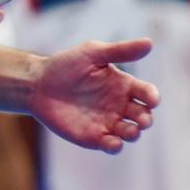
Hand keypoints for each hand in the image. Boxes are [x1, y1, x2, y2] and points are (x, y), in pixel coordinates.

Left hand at [29, 39, 157, 153]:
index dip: (153, 97)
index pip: (146, 93)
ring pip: (131, 133)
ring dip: (134, 133)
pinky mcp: (94, 136)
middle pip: (143, 116)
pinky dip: (115, 146)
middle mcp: (120, 105)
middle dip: (145, 119)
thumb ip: (120, 51)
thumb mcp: (92, 53)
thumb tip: (149, 43)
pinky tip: (112, 142)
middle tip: (142, 119)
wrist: (37, 84)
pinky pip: (112, 145)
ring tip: (130, 130)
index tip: (152, 99)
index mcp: (123, 85)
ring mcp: (108, 122)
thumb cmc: (65, 65)